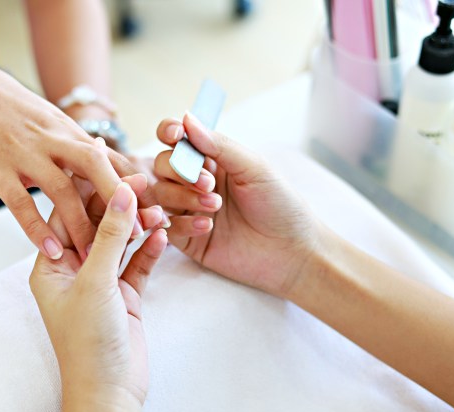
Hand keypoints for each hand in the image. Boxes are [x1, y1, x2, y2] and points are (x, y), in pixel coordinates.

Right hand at [0, 49, 140, 259]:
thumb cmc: (5, 105)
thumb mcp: (46, 116)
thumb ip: (71, 142)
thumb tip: (100, 161)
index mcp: (67, 129)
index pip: (110, 159)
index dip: (133, 186)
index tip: (152, 210)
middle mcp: (52, 140)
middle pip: (96, 170)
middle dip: (119, 202)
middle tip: (137, 234)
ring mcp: (24, 154)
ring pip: (62, 192)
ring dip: (80, 226)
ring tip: (93, 256)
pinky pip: (21, 204)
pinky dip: (37, 229)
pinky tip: (51, 250)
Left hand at [30, 181, 166, 411]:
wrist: (109, 390)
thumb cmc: (88, 344)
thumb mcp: (96, 282)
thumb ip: (111, 236)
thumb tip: (122, 193)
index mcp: (52, 265)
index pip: (66, 213)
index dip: (84, 184)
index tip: (99, 156)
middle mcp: (74, 270)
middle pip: (96, 224)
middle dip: (118, 203)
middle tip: (140, 179)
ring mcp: (101, 283)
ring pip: (120, 242)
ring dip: (138, 226)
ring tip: (158, 210)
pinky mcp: (124, 295)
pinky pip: (138, 264)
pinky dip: (149, 250)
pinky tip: (163, 236)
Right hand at [153, 113, 319, 296]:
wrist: (292, 251)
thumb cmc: (280, 205)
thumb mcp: (254, 168)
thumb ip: (219, 146)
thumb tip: (187, 118)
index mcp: (212, 160)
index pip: (177, 139)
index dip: (169, 132)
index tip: (175, 135)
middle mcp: (195, 183)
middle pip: (163, 166)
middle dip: (180, 171)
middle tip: (209, 184)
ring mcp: (189, 210)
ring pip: (161, 195)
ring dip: (184, 196)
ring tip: (215, 206)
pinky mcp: (187, 239)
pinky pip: (167, 227)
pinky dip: (182, 223)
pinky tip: (207, 226)